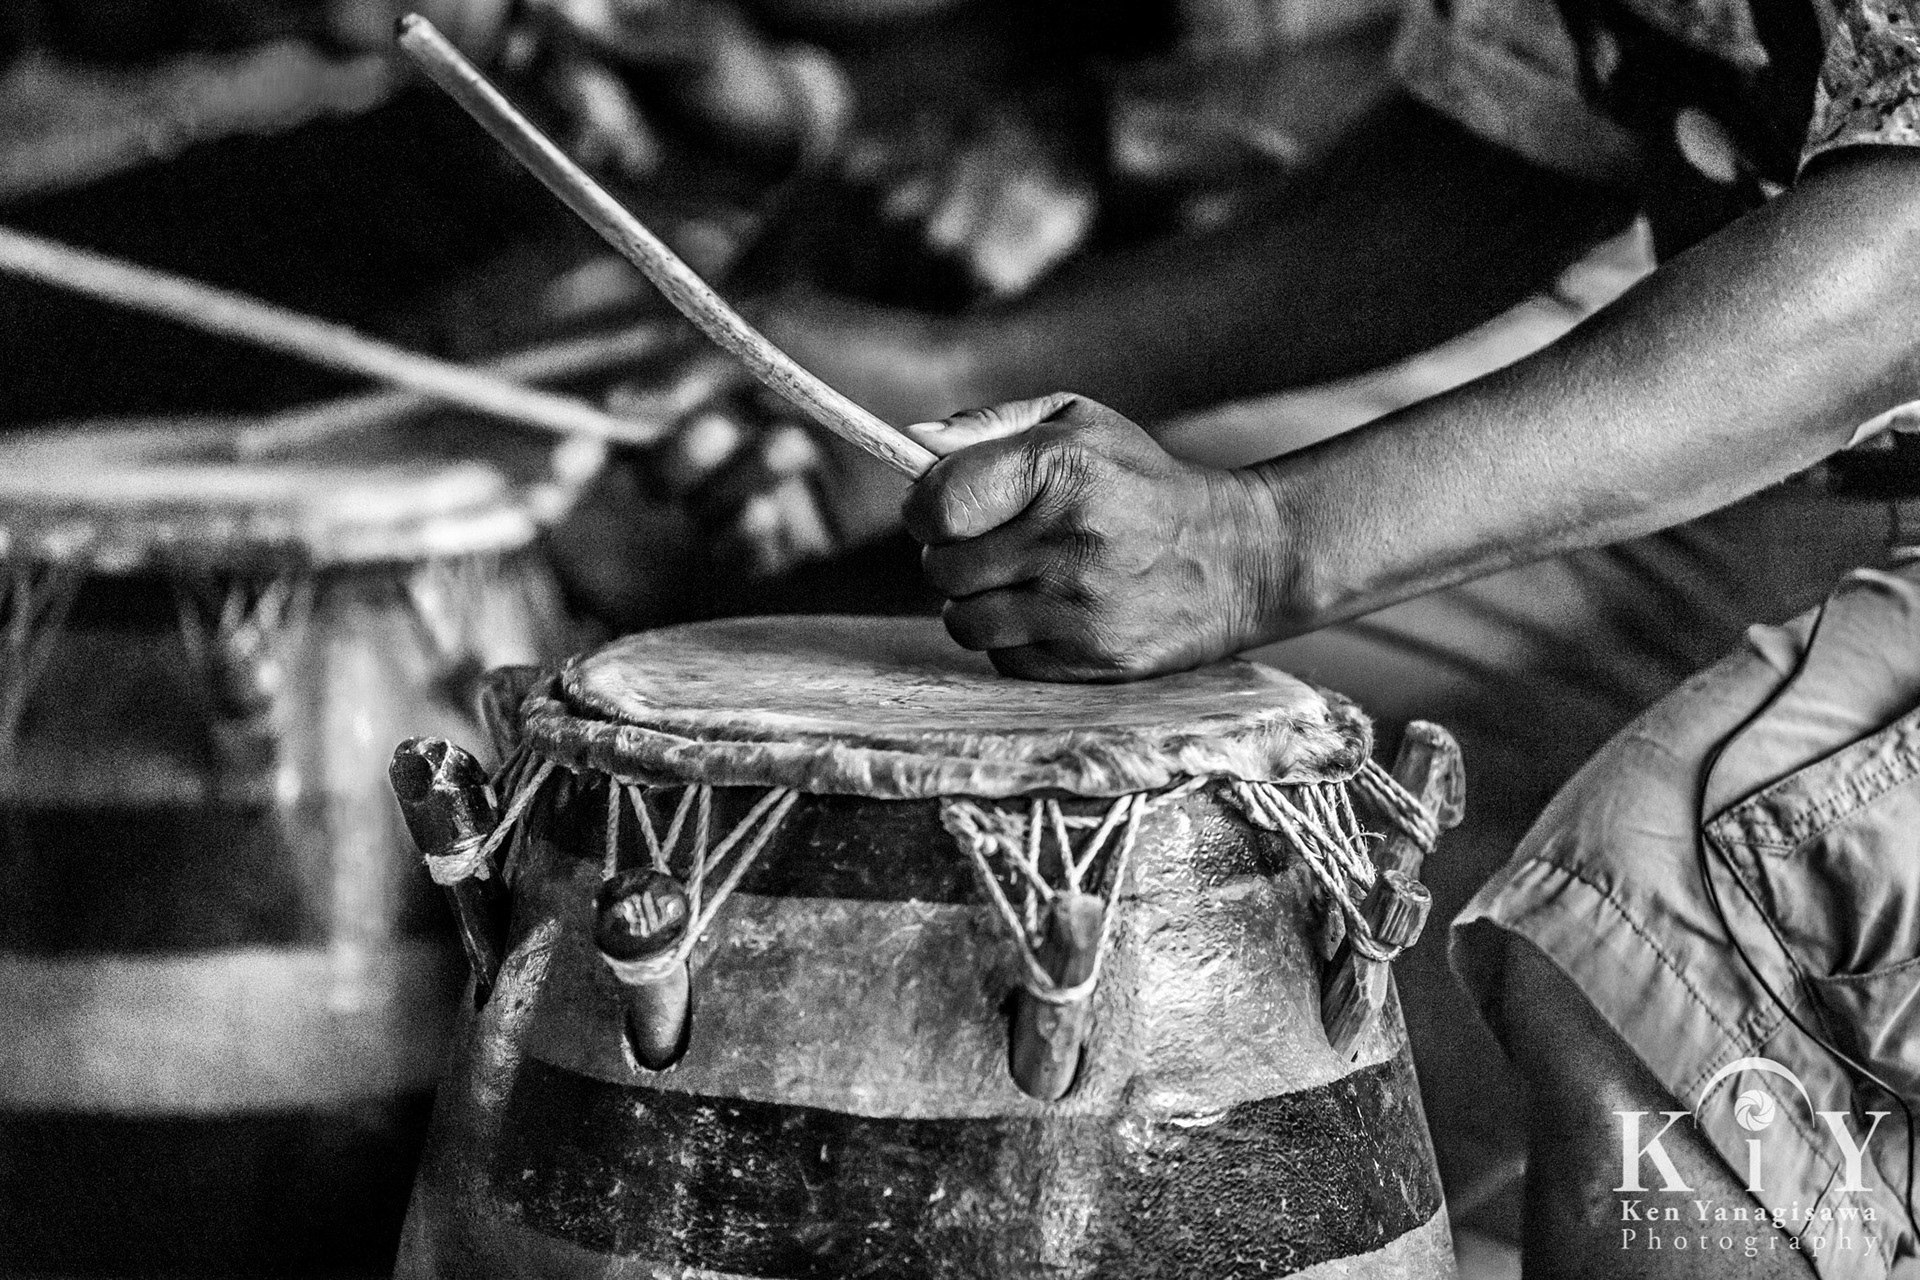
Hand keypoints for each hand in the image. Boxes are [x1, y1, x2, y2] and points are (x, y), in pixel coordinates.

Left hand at [902, 393, 1282, 681]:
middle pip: (941, 569)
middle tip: (998, 545)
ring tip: (1024, 581)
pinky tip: (1054, 613)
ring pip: (965, 623)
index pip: (936, 507)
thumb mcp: (1076, 424)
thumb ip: (988, 426)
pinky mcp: (1091, 660)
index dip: (927, 511)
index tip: (946, 512)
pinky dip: (1015, 641)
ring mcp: (1080, 608)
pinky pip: (1004, 660)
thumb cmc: (1139, 480)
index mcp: (1058, 469)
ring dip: (980, 604)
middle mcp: (1069, 540)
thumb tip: (913, 440)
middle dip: (955, 557)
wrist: (1239, 556)